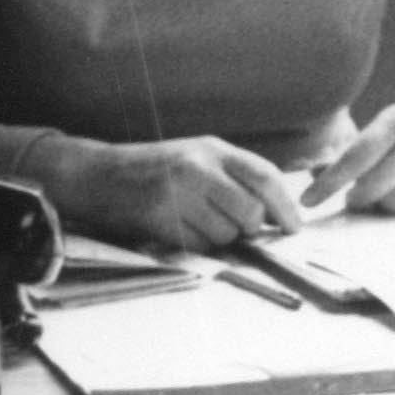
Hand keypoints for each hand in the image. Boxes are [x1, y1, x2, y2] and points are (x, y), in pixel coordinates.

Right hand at [39, 135, 306, 252]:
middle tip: (234, 225)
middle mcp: (198, 167)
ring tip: (196, 221)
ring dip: (220, 238)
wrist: (99, 174)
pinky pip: (198, 245)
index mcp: (213, 149)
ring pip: (226, 234)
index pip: (265, 176)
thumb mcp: (197, 157)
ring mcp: (178, 193)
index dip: (286, 205)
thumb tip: (276, 213)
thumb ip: (234, 177)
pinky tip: (179, 228)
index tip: (295, 227)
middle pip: (250, 212)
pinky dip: (197, 245)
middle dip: (250, 228)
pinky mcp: (160, 218)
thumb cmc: (155, 168)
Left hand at [303, 99, 394, 215]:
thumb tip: (312, 172)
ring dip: (386, 202)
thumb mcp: (387, 132)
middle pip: (370, 187)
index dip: (328, 183)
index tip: (307, 202)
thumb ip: (353, 152)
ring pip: (393, 202)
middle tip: (357, 196)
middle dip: (358, 197)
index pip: (354, 158)